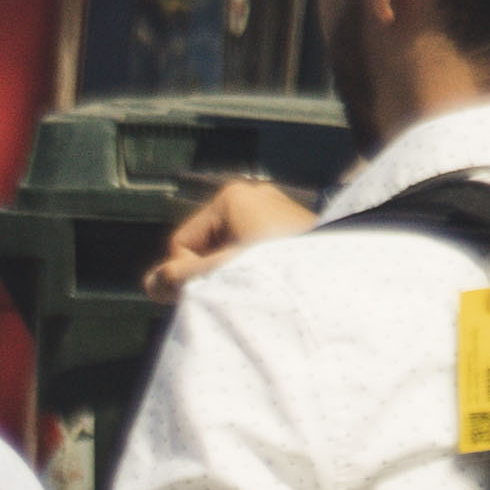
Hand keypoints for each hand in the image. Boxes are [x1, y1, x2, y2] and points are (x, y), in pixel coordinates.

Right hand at [145, 173, 318, 295]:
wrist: (340, 276)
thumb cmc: (279, 270)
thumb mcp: (222, 274)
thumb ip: (181, 279)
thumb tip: (150, 284)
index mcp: (230, 198)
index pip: (181, 243)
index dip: (188, 273)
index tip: (209, 292)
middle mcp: (252, 196)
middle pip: (206, 245)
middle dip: (214, 271)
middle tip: (235, 293)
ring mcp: (275, 209)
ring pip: (231, 250)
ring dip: (236, 272)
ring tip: (258, 288)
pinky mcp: (293, 226)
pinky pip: (256, 249)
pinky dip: (257, 268)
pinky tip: (271, 282)